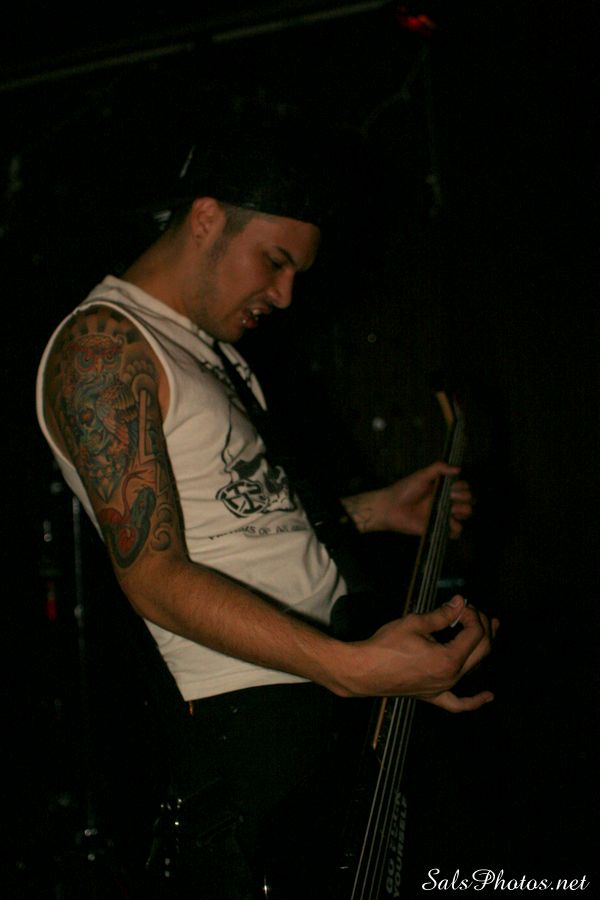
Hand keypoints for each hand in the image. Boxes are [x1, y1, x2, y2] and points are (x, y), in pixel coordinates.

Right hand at [341, 596, 497, 711]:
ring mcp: (443, 689)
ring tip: (490, 629)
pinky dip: (475, 700)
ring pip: (474, 668)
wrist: (364, 670)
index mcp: (449, 659)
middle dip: (482, 626)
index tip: (460, 604)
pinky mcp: (433, 695)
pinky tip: (487, 696)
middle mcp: (451, 677)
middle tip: (473, 611)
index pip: (474, 632)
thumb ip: (442, 614)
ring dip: (483, 647)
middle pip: (482, 650)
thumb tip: (460, 602)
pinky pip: (458, 703)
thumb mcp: (415, 623)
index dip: (471, 614)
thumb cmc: (386, 646)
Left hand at [342, 462, 472, 536]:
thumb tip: (459, 469)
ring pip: (465, 515)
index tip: (454, 487)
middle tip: (450, 498)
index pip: (463, 488)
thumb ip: (439, 468)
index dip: (463, 487)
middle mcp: (446, 502)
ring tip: (451, 510)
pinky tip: (447, 522)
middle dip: (464, 498)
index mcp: (443, 489)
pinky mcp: (438, 528)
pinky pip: (455, 532)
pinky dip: (455, 528)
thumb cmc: (405, 489)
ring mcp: (443, 515)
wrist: (391, 507)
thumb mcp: (422, 475)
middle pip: (468, 501)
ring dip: (463, 512)